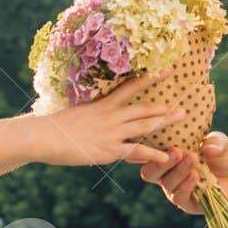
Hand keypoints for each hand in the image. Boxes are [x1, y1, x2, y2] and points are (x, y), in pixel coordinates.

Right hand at [35, 71, 185, 166]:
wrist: (43, 135)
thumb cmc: (53, 126)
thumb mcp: (76, 114)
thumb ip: (90, 115)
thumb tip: (92, 114)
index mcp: (102, 105)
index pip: (130, 87)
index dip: (149, 78)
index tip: (166, 70)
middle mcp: (110, 116)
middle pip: (144, 108)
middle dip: (165, 107)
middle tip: (184, 105)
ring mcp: (111, 132)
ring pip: (144, 125)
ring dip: (164, 121)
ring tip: (181, 118)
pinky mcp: (108, 149)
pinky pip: (135, 150)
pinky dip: (152, 153)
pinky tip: (166, 156)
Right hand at [139, 130, 227, 214]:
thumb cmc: (221, 155)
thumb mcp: (220, 143)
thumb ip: (215, 142)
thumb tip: (207, 148)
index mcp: (166, 157)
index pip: (148, 154)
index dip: (145, 148)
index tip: (157, 139)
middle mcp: (166, 175)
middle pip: (149, 172)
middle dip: (160, 162)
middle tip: (176, 151)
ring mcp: (175, 190)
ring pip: (167, 183)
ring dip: (179, 171)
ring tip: (192, 159)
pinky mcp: (187, 204)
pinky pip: (180, 197)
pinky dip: (186, 186)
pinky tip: (195, 175)